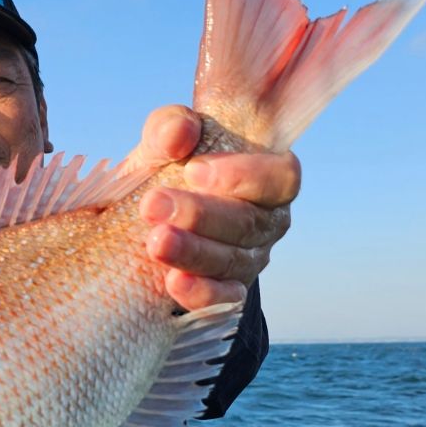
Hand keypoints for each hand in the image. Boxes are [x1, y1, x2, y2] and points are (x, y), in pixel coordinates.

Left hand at [130, 105, 300, 308]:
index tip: (193, 170)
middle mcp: (267, 221)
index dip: (245, 175)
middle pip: (249, 222)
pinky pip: (224, 298)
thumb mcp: (163, 145)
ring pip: (232, 261)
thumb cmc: (166, 171)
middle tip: (153, 205)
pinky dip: (201, 293)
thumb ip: (169, 128)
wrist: (145, 223)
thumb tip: (179, 132)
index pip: (280, 177)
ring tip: (155, 242)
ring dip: (192, 252)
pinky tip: (173, 282)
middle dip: (200, 214)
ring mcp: (249, 259)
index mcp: (266, 177)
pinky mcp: (227, 292)